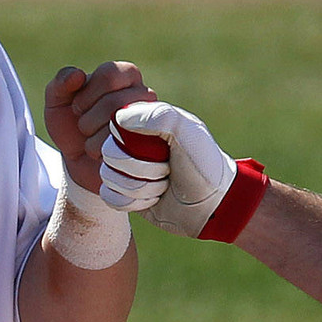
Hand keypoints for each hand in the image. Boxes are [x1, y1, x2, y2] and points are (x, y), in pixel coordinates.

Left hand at [43, 63, 153, 194]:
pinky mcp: (150, 147)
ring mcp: (150, 122)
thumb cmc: (72, 126)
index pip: (110, 74)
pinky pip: (123, 149)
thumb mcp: (57, 102)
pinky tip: (101, 153)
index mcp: (125, 75)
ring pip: (120, 127)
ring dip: (93, 137)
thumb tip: (78, 75)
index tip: (76, 107)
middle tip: (83, 126)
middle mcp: (144, 94)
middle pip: (115, 102)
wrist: (80, 162)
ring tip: (92, 140)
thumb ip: (61, 82)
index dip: (87, 94)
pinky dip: (101, 153)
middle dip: (88, 119)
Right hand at [100, 99, 242, 237]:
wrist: (213, 204)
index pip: (114, 124)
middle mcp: (131, 144)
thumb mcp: (188, 132)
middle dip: (141, 168)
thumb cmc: (203, 164)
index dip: (132, 140)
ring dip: (140, 187)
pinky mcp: (124, 195)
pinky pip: (109, 198)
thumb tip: (118, 118)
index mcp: (144, 122)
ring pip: (107, 177)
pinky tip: (154, 200)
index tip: (161, 145)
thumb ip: (158, 116)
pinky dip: (133, 203)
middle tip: (167, 170)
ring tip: (164, 186)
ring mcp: (126, 170)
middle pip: (109, 153)